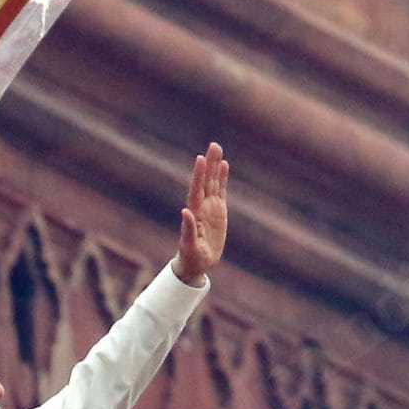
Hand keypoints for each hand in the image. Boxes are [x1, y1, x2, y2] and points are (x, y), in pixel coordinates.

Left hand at [172, 142, 230, 284]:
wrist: (197, 263)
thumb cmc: (191, 257)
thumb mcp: (190, 246)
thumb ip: (188, 229)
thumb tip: (185, 211)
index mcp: (194, 213)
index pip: (196, 190)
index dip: (199, 175)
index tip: (200, 159)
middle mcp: (201, 206)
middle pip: (205, 180)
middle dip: (209, 163)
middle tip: (213, 145)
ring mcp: (210, 207)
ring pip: (213, 182)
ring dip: (215, 165)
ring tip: (217, 148)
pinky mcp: (218, 211)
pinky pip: (220, 190)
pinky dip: (222, 178)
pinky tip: (223, 165)